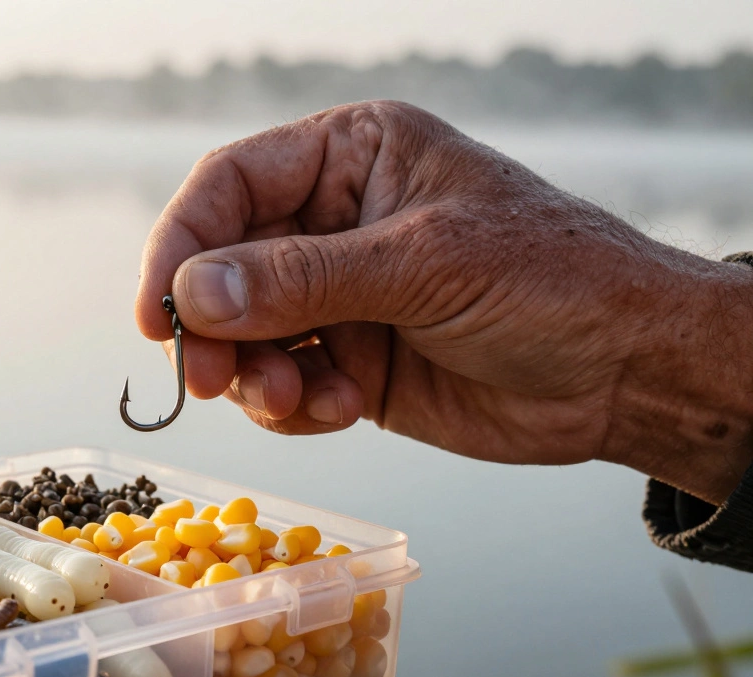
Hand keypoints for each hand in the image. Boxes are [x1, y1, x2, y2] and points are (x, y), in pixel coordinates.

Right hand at [136, 101, 752, 504]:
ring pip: (246, 334)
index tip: (158, 312)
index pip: (231, 185)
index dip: (183, 244)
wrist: (628, 373)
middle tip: (210, 377)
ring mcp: (340, 296)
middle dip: (215, 325)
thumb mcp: (423, 265)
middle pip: (224, 266)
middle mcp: (333, 222)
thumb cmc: (551, 281)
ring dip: (254, 373)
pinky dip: (292, 405)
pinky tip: (336, 410)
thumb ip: (302, 279)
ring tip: (294, 397)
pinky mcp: (351, 362)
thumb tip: (193, 296)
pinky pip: (284, 383)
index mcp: (351, 157)